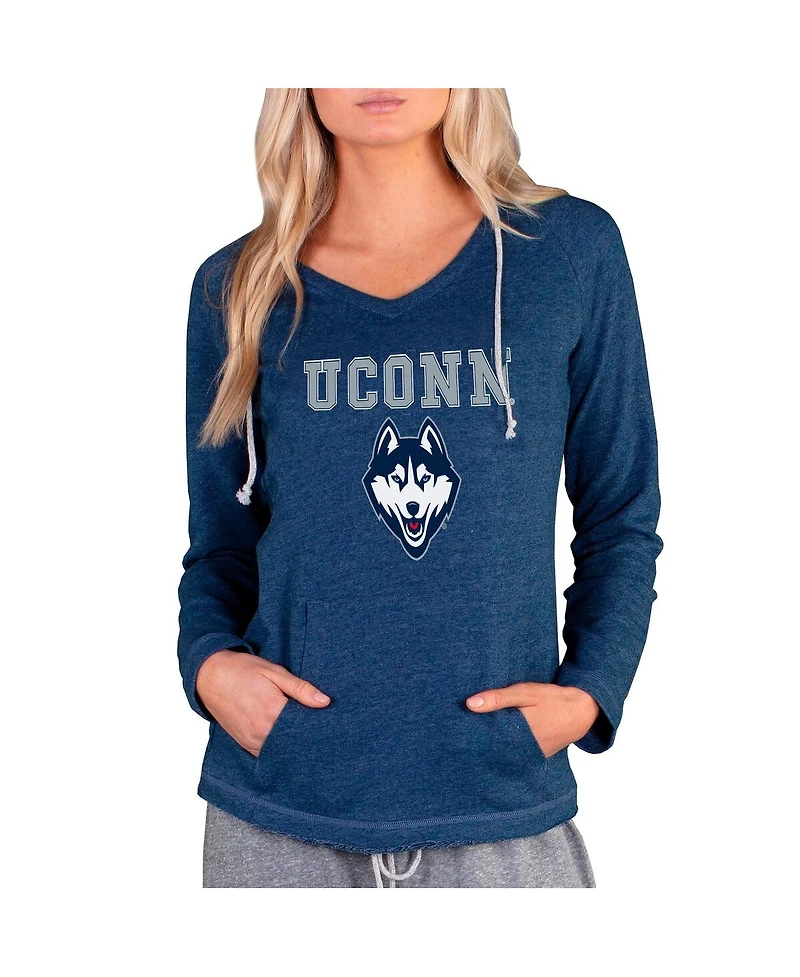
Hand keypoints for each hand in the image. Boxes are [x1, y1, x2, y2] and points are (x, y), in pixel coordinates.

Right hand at [196, 650, 330, 756]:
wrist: (210, 676)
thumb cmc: (243, 670)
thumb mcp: (274, 672)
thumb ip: (300, 688)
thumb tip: (325, 702)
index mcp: (273, 711)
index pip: (305, 727)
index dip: (318, 725)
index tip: (329, 724)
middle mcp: (261, 731)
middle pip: (294, 742)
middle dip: (307, 736)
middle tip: (320, 731)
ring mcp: (252, 740)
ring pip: (281, 751)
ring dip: (292, 744)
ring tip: (305, 735)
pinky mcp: (244, 744)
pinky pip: (266, 753)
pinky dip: (277, 748)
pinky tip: (286, 740)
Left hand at [466, 683, 599, 757]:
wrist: (581, 711)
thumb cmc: (552, 699)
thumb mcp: (525, 692)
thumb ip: (498, 698)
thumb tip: (470, 704)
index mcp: (519, 731)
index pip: (487, 738)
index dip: (472, 735)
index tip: (457, 730)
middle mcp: (524, 748)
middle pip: (494, 748)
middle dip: (480, 742)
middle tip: (461, 737)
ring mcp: (532, 755)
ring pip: (505, 753)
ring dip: (494, 745)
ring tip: (474, 740)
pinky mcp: (537, 756)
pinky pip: (518, 755)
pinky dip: (508, 748)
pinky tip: (498, 741)